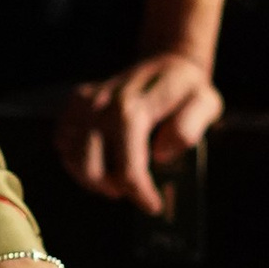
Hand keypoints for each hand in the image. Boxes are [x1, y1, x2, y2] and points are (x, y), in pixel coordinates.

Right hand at [58, 51, 223, 214]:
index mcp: (132, 109)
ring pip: (72, 157)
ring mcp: (85, 101)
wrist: (166, 61)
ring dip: (91, 177)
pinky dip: (77, 157)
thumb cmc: (187, 89)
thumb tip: (161, 153)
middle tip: (132, 190)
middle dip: (112, 187)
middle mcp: (102, 104)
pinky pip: (64, 141)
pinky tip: (99, 160)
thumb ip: (189, 127)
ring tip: (115, 180)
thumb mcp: (205, 103)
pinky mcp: (76, 101)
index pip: (127, 168)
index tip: (153, 206)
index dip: (139, 193)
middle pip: (91, 168)